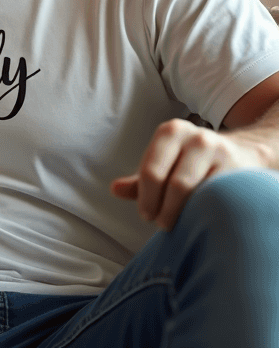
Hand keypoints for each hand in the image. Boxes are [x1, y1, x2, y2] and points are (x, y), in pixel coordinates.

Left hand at [111, 118, 270, 229]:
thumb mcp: (164, 163)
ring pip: (197, 191)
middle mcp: (196, 137)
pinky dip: (205, 211)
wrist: (242, 153)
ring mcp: (221, 152)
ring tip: (178, 224)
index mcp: (170, 132)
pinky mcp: (240, 169)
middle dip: (165, 210)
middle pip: (174, 184)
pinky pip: (218, 196)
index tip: (146, 215)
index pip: (151, 171)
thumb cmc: (191, 162)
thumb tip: (114, 190)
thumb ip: (140, 179)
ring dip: (183, 213)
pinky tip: (200, 219)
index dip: (147, 199)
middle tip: (162, 224)